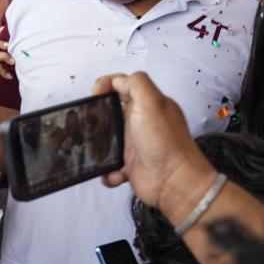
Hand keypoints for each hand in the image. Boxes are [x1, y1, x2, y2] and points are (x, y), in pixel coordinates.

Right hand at [91, 72, 214, 212]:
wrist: (174, 183)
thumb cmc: (166, 144)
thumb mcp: (152, 102)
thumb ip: (136, 83)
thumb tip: (117, 81)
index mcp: (147, 104)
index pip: (123, 85)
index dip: (107, 84)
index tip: (97, 93)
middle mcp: (140, 122)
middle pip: (111, 110)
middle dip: (97, 114)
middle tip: (89, 120)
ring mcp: (134, 143)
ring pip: (107, 138)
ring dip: (98, 145)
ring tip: (95, 148)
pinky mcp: (130, 164)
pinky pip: (110, 164)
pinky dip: (107, 169)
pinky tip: (113, 171)